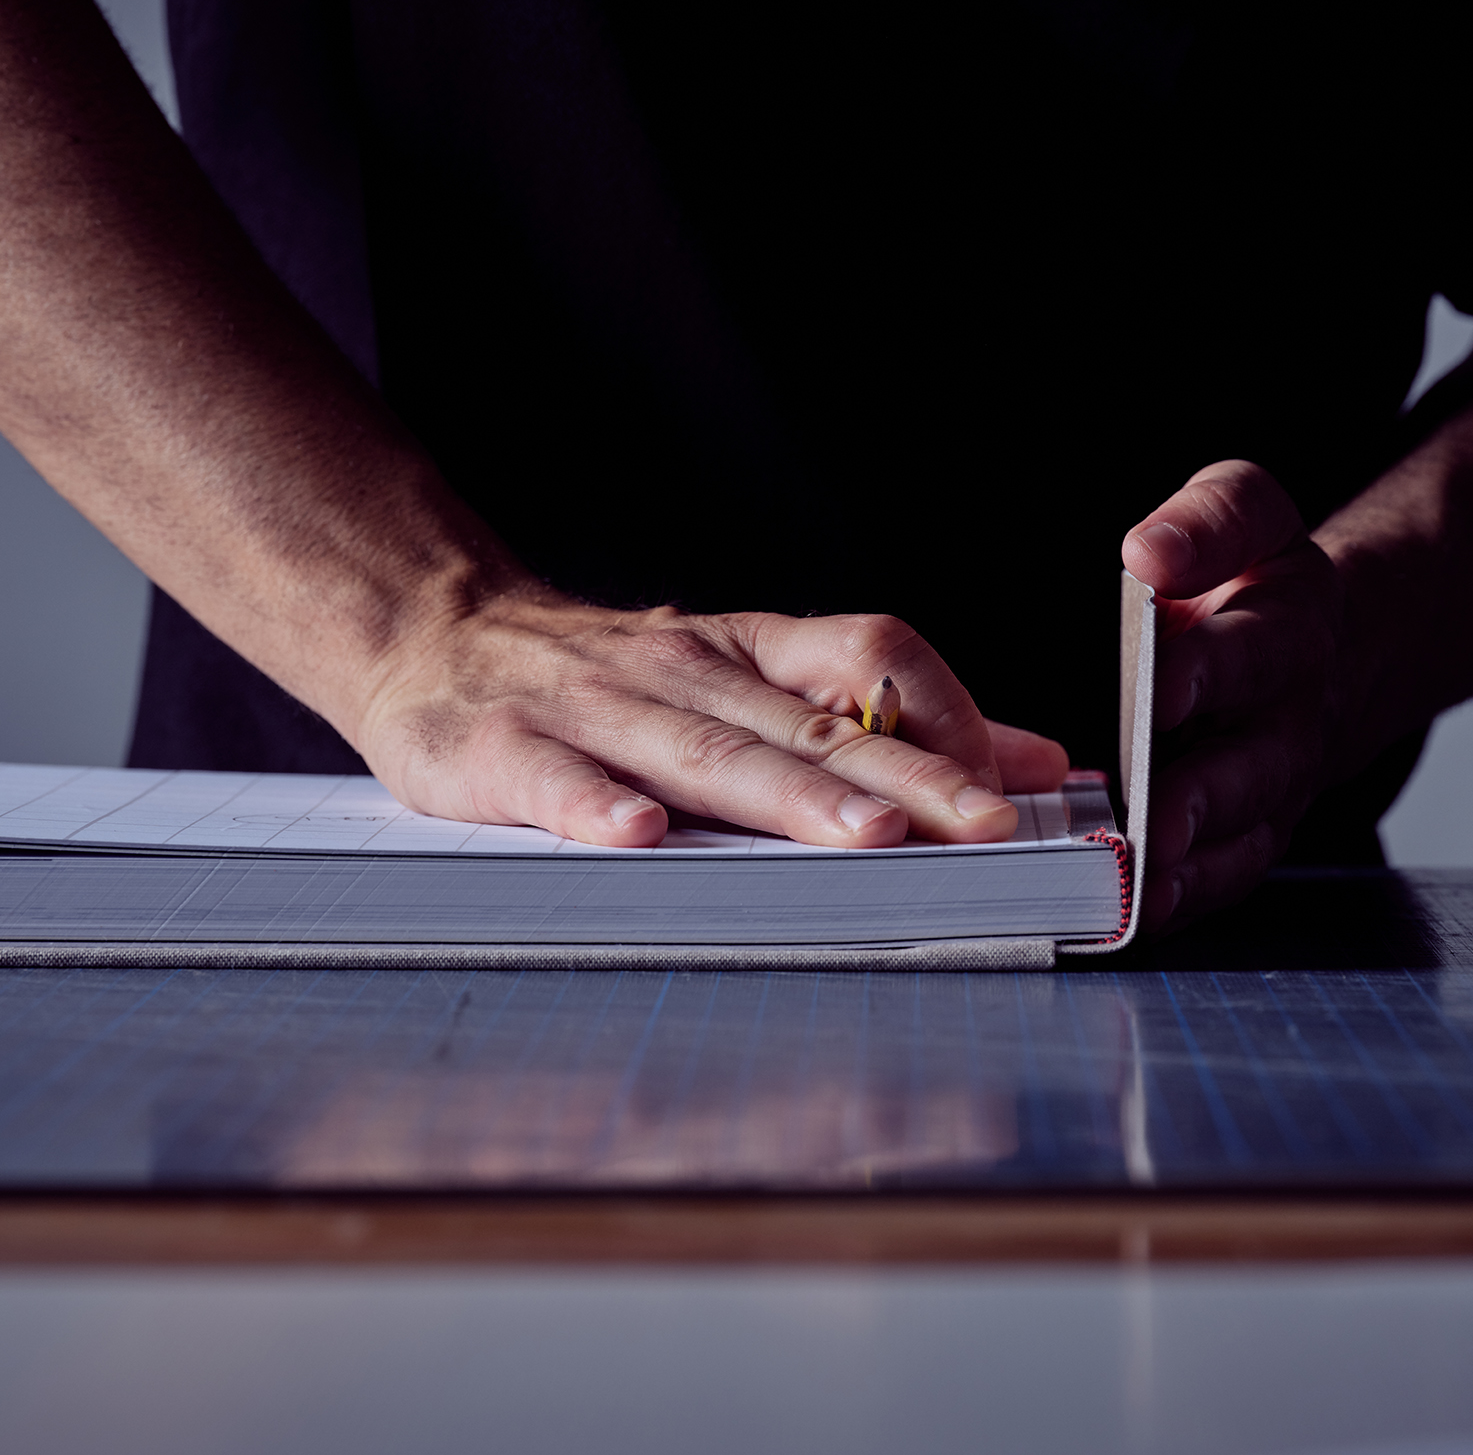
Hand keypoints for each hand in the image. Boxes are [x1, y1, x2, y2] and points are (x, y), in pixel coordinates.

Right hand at [352, 589, 1069, 848]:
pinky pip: (558, 780)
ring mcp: (594, 707)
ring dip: (790, 798)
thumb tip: (1036, 759)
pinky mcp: (505, 747)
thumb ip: (883, 718)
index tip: (1008, 780)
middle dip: (905, 777)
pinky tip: (642, 837)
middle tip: (984, 823)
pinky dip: (597, 808)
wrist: (436, 635)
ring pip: (708, 753)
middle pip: (810, 722)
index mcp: (748, 652)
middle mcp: (685, 672)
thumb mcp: (747, 676)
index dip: (942, 711)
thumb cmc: (611, 678)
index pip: (868, 655)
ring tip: (865, 837)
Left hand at [1121, 460, 1348, 929]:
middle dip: (1205, 792)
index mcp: (1290, 627)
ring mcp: (1279, 783)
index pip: (1250, 647)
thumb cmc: (1259, 580)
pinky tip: (1140, 910)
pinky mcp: (1257, 830)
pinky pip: (1229, 874)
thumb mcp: (1248, 514)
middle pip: (1255, 762)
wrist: (1330, 646)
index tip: (1162, 681)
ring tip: (1142, 877)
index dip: (1208, 666)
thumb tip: (1149, 552)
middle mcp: (1293, 715)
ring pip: (1244, 831)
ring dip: (1194, 858)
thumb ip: (1207, 523)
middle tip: (1154, 817)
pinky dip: (1188, 898)